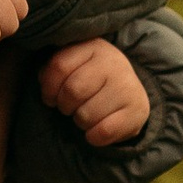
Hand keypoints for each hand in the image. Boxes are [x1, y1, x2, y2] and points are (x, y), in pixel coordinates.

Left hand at [40, 38, 151, 152]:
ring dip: (80, 121)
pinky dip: (93, 136)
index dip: (48, 87)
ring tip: (87, 114)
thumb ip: (55, 69)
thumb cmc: (92, 80)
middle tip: (70, 107)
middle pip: (72, 91)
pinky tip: (96, 129)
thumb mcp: (74, 66)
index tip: (50, 97)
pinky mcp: (137, 110)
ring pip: (86, 115)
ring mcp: (127, 86)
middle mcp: (114, 62)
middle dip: (64, 106)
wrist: (129, 95)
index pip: (59, 66)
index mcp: (93, 46)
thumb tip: (45, 82)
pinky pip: (103, 132)